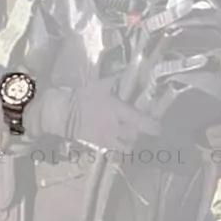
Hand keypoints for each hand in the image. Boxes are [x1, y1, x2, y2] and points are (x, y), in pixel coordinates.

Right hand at [26, 74, 162, 154]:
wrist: (62, 114)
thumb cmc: (81, 98)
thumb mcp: (99, 85)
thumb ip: (114, 79)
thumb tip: (125, 70)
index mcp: (119, 113)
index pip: (142, 123)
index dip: (153, 127)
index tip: (159, 127)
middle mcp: (116, 129)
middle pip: (135, 137)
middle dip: (139, 133)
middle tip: (139, 126)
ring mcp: (107, 139)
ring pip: (126, 147)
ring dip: (130, 143)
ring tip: (128, 135)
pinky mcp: (98, 145)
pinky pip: (114, 150)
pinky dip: (119, 147)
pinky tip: (116, 140)